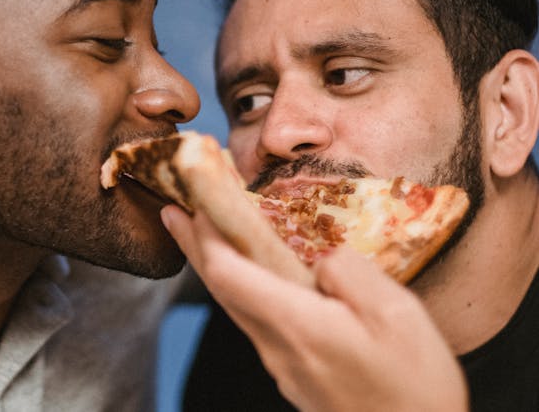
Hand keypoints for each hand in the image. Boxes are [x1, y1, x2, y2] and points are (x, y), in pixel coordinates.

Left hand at [162, 205, 467, 411]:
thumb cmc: (413, 384)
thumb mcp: (397, 314)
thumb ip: (350, 272)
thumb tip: (320, 260)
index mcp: (296, 324)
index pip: (227, 273)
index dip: (206, 235)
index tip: (197, 202)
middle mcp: (276, 346)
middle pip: (220, 288)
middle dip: (194, 246)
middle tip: (172, 213)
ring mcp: (281, 364)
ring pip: (235, 306)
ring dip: (214, 267)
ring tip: (201, 237)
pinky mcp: (293, 374)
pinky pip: (256, 322)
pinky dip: (241, 289)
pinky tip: (250, 278)